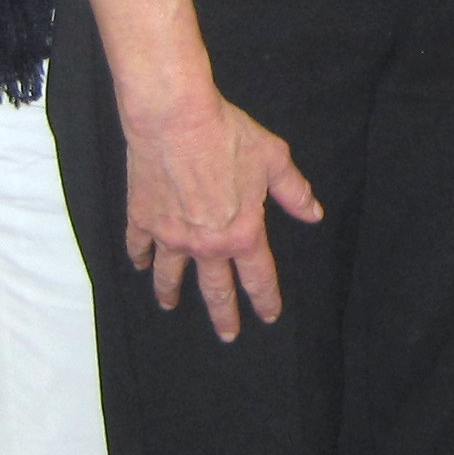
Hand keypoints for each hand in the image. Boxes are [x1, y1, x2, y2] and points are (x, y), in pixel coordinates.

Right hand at [121, 89, 325, 339]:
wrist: (175, 120)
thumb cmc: (228, 136)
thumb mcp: (273, 160)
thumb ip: (293, 192)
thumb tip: (313, 214)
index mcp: (242, 234)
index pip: (258, 276)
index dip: (265, 299)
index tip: (268, 316)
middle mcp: (206, 244)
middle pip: (215, 289)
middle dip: (223, 314)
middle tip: (227, 334)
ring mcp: (170, 236)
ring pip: (171, 275)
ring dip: (171, 292)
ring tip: (170, 306)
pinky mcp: (143, 219)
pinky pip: (140, 247)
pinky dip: (140, 258)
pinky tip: (141, 264)